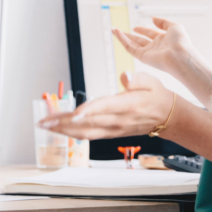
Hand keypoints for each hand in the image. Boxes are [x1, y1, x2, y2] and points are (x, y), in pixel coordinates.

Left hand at [38, 72, 185, 140]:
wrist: (168, 117)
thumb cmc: (157, 96)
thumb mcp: (151, 81)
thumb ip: (136, 79)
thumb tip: (125, 76)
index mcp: (127, 105)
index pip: (104, 108)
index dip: (88, 111)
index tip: (73, 114)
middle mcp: (117, 120)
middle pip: (87, 122)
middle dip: (63, 122)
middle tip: (44, 120)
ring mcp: (113, 128)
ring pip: (84, 132)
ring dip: (62, 130)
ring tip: (44, 125)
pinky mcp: (110, 132)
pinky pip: (88, 135)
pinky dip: (71, 133)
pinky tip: (59, 130)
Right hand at [112, 18, 198, 78]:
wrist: (180, 56)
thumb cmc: (180, 42)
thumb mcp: (174, 27)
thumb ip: (163, 22)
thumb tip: (152, 18)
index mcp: (163, 40)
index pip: (150, 34)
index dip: (142, 30)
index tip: (135, 27)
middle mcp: (155, 47)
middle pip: (139, 40)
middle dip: (129, 35)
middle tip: (119, 30)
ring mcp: (148, 53)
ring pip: (132, 44)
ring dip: (122, 37)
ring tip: (113, 30)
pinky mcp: (143, 57)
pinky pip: (130, 48)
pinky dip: (122, 40)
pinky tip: (117, 33)